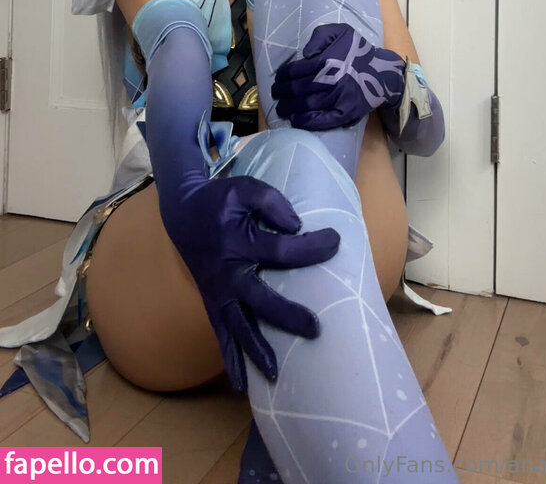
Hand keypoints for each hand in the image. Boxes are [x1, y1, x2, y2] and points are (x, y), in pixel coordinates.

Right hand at [163, 172, 339, 391]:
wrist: (182, 212)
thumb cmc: (218, 199)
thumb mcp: (244, 187)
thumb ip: (271, 201)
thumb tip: (296, 225)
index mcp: (238, 243)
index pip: (282, 250)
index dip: (312, 246)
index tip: (336, 241)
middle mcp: (227, 273)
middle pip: (260, 300)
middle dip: (287, 316)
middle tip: (316, 329)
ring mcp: (217, 291)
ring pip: (237, 326)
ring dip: (255, 350)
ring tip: (274, 374)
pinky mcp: (212, 301)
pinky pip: (221, 333)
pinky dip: (230, 358)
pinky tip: (241, 384)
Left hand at [271, 22, 405, 130]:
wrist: (382, 73)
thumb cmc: (358, 51)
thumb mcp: (341, 31)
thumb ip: (320, 36)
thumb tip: (305, 54)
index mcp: (327, 60)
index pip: (296, 70)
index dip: (283, 76)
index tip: (277, 79)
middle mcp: (330, 80)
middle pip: (297, 89)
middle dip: (282, 92)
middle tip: (275, 94)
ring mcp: (338, 99)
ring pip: (306, 105)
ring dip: (289, 107)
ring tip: (280, 108)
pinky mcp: (345, 113)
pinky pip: (322, 120)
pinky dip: (306, 121)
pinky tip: (295, 120)